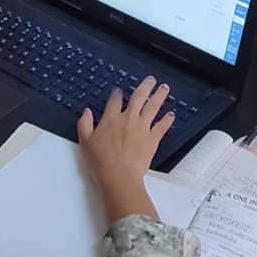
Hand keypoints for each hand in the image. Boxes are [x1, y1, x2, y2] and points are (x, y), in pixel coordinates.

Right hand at [76, 78, 172, 222]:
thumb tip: (86, 112)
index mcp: (111, 119)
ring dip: (159, 96)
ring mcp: (142, 128)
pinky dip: (167, 120)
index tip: (118, 90)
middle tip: (151, 80)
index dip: (117, 93)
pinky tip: (171, 114)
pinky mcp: (152, 139)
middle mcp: (128, 119)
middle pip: (138, 97)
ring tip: (164, 88)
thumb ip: (85, 124)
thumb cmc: (101, 162)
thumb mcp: (85, 142)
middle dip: (145, 86)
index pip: (115, 100)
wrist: (118, 176)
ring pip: (153, 107)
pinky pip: (162, 126)